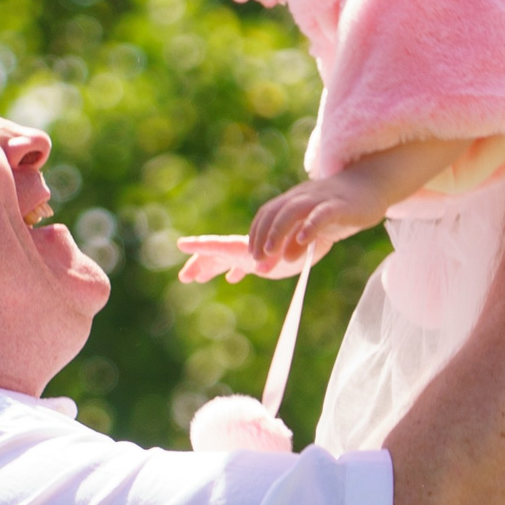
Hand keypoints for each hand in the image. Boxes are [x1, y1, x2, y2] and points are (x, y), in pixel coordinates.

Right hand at [176, 234, 310, 283]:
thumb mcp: (295, 247)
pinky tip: (232, 278)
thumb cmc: (310, 234)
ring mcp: (254, 252)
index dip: (201, 246)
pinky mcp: (264, 256)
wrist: (322, 226)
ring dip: (210, 268)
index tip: (182, 244)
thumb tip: (260, 268)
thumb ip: (272, 257)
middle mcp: (247, 248)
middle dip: (198, 264)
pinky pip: (242, 264)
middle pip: (216, 255)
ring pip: (225, 260)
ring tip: (196, 278)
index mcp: (249, 246)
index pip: (220, 245)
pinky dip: (233, 270)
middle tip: (184, 278)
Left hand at [250, 172, 388, 268]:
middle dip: (262, 235)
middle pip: (275, 211)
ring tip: (272, 252)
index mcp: (293, 200)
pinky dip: (310, 226)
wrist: (372, 186)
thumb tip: (284, 260)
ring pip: (293, 210)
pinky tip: (303, 240)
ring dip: (278, 231)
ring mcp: (321, 199)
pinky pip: (322, 213)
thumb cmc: (340, 209)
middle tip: (257, 259)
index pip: (267, 212)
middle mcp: (303, 196)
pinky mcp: (341, 205)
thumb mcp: (316, 227)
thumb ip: (298, 242)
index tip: (252, 255)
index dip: (256, 233)